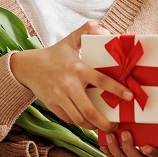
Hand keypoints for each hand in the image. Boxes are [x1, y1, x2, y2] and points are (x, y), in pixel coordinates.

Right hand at [9, 22, 129, 132]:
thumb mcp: (70, 40)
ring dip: (92, 126)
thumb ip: (87, 31)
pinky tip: (87, 123)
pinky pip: (68, 119)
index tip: (130, 97)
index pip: (101, 80)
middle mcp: (69, 85)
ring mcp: (59, 97)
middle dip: (104, 122)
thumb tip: (104, 30)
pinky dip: (79, 123)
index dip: (117, 90)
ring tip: (102, 126)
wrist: (27, 67)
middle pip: (89, 110)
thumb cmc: (54, 54)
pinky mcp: (52, 105)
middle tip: (115, 126)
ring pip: (79, 119)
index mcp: (78, 68)